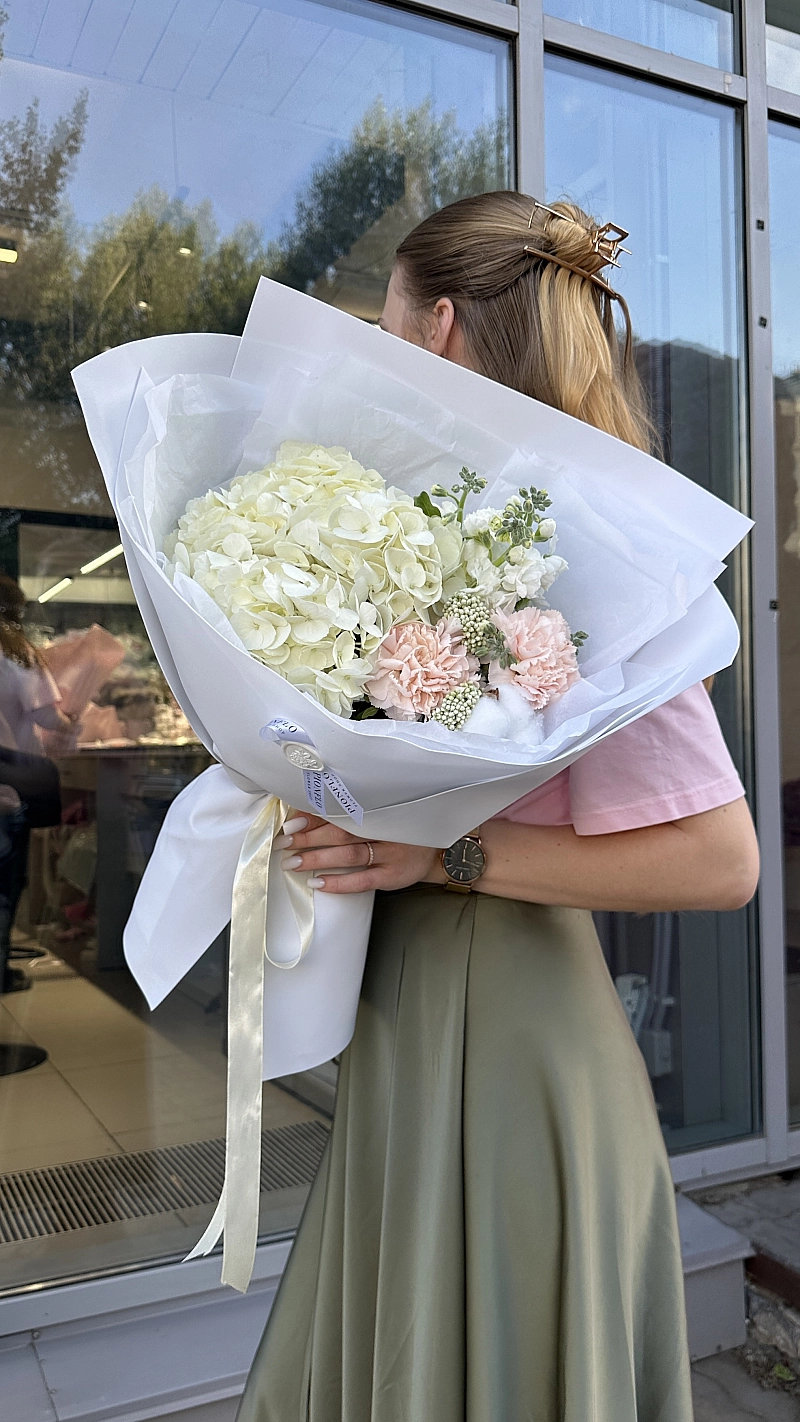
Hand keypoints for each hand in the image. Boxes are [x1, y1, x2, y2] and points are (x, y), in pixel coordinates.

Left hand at [276, 813, 442, 894]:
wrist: (438, 850)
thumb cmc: (402, 830)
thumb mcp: (382, 814)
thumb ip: (353, 813)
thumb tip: (309, 812)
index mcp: (379, 808)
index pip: (341, 810)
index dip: (315, 816)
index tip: (292, 821)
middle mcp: (384, 828)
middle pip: (341, 831)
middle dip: (309, 837)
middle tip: (285, 842)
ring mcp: (389, 853)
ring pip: (348, 855)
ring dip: (317, 858)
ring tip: (293, 862)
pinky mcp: (392, 875)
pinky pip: (362, 880)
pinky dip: (339, 882)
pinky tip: (318, 883)